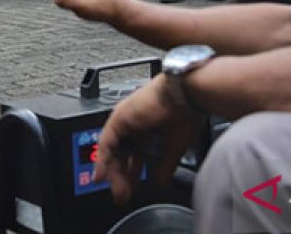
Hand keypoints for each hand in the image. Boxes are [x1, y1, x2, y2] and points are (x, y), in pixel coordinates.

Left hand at [93, 75, 203, 203]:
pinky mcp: (119, 117)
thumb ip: (163, 166)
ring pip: (111, 150)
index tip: (130, 190)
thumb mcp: (173, 148)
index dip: (129, 174)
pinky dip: (103, 160)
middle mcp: (132, 124)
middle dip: (120, 177)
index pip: (131, 155)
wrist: (188, 95)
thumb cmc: (186, 113)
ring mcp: (124, 120)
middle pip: (119, 154)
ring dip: (112, 172)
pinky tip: (102, 175)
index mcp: (145, 129)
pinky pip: (106, 142)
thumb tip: (160, 183)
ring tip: (116, 190)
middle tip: (122, 195)